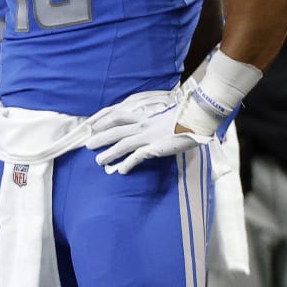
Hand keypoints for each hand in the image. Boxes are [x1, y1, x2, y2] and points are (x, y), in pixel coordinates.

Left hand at [86, 105, 209, 173]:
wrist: (199, 118)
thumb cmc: (186, 118)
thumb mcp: (165, 116)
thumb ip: (154, 121)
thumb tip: (150, 126)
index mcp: (145, 117)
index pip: (118, 115)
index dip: (103, 119)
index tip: (91, 124)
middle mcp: (143, 125)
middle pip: (115, 130)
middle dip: (100, 137)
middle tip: (87, 145)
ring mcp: (149, 136)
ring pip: (122, 144)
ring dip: (109, 153)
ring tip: (98, 160)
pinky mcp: (156, 147)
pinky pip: (138, 156)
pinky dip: (128, 163)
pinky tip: (121, 171)